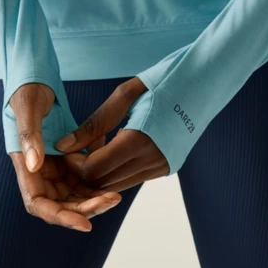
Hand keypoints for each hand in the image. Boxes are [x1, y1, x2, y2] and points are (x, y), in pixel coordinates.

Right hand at [8, 83, 121, 231]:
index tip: (84, 223)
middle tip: (110, 200)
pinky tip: (112, 167)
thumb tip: (34, 166)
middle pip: (61, 203)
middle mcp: (39, 170)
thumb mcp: (28, 108)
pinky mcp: (67, 156)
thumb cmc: (27, 90)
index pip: (38, 203)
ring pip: (75, 192)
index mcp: (25, 165)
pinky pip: (83, 174)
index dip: (60, 216)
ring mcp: (54, 164)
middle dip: (84, 208)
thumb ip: (30, 135)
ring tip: (115, 195)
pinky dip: (97, 177)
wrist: (36, 78)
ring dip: (93, 196)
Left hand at [54, 77, 169, 191]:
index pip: (95, 169)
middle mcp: (152, 161)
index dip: (75, 164)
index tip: (67, 150)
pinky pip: (132, 178)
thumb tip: (64, 146)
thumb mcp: (124, 96)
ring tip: (95, 146)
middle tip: (77, 150)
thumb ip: (93, 125)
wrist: (204, 84)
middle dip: (84, 171)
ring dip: (100, 172)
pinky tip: (114, 148)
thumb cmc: (163, 82)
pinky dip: (117, 170)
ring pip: (117, 184)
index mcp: (139, 141)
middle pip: (104, 182)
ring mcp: (161, 167)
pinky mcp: (166, 168)